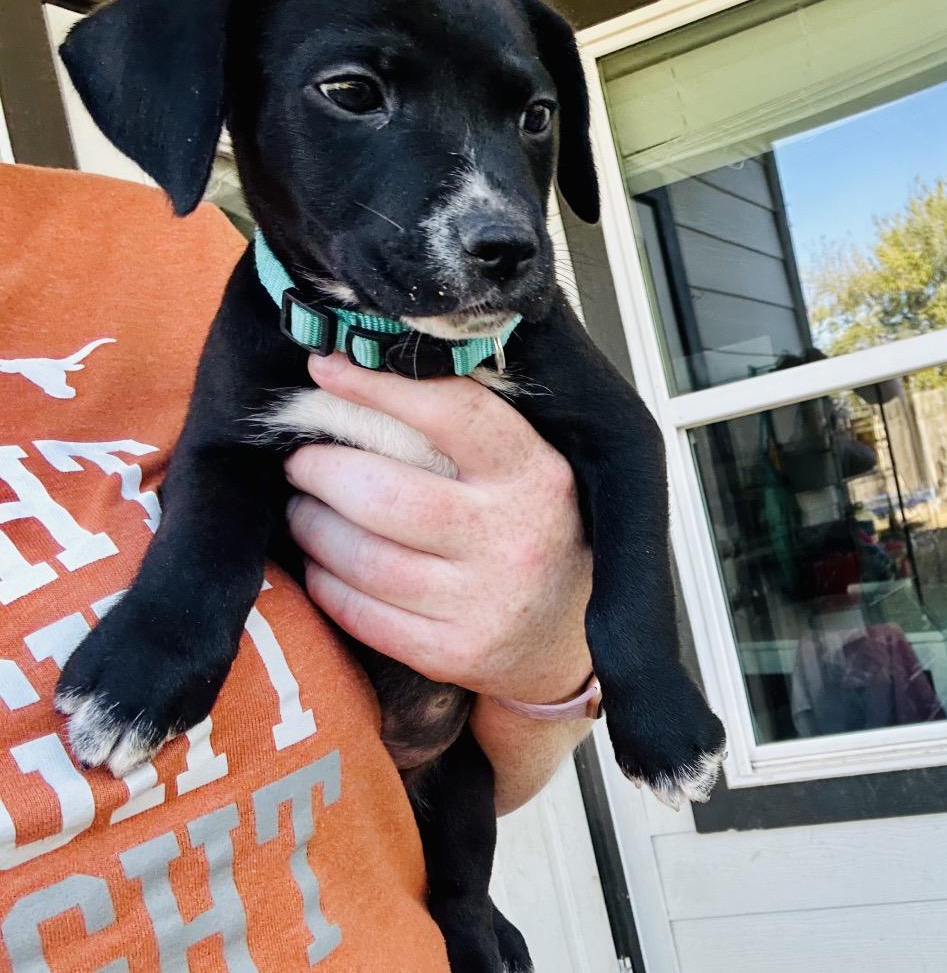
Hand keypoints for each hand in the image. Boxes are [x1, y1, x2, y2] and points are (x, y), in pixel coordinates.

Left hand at [285, 352, 592, 704]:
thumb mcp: (529, 469)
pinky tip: (320, 563)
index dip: (378, 388)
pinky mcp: (452, 652)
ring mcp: (482, 603)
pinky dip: (325, 583)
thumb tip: (369, 380)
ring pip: (363, 558)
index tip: (326, 368)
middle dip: (322, 471)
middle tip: (300, 459)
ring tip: (302, 509)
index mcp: (533, 475)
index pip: (450, 414)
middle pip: (384, 495)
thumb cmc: (535, 532)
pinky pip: (362, 613)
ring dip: (312, 527)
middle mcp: (511, 538)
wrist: (570, 633)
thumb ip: (468, 431)